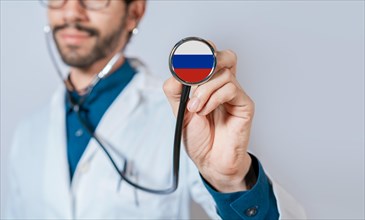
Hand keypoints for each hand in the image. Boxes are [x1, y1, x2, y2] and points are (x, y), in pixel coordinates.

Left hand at [163, 43, 254, 192]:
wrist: (209, 161)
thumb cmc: (198, 137)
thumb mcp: (179, 111)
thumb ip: (175, 90)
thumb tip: (176, 71)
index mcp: (209, 85)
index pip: (211, 57)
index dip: (202, 52)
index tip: (186, 62)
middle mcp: (224, 86)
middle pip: (226, 56)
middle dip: (208, 61)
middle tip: (193, 77)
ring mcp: (235, 95)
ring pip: (224, 73)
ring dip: (204, 90)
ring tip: (195, 108)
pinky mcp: (245, 105)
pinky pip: (231, 88)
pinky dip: (214, 98)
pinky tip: (205, 111)